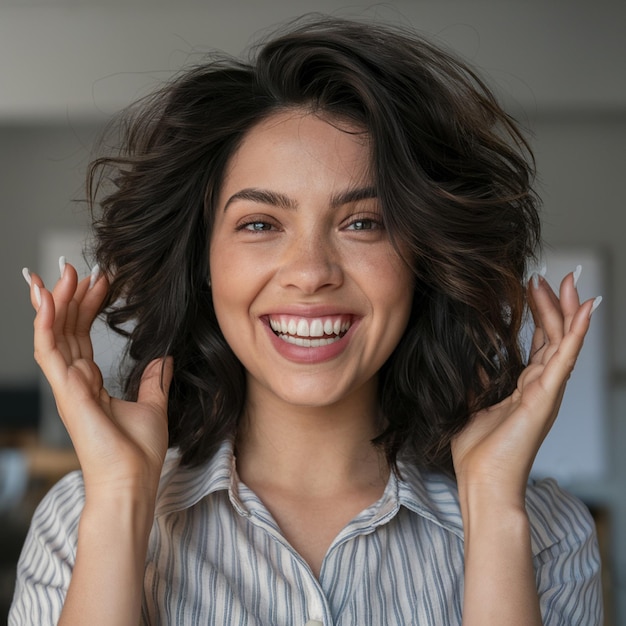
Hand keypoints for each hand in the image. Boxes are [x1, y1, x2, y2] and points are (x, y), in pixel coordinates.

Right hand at [23, 260, 171, 499]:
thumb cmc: (138, 452)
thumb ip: (154, 379)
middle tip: (78, 267)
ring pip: (54, 334)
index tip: (102, 280)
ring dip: (56, 301)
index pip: (82, 336)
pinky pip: (50, 351)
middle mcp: (74, 381)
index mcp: (90, 383)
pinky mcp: (66, 391)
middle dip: (71, 295)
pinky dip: (46, 323)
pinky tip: (49, 299)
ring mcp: (67, 386)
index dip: (88, 306)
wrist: (133, 480)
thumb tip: (163, 357)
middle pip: (66, 329)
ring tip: (64, 273)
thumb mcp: (153, 404)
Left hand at [451, 268, 600, 502]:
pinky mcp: (547, 397)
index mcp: (525, 387)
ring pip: (563, 341)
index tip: (532, 286)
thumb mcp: (471, 401)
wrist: (481, 481)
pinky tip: (585, 310)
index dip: (538, 315)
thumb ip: (478, 377)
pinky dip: (577, 332)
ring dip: (567, 310)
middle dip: (556, 304)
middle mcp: (541, 386)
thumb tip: (471, 354)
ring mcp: (547, 391)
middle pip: (554, 337)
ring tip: (569, 281)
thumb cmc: (477, 451)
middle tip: (557, 275)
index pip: (538, 343)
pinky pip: (565, 358)